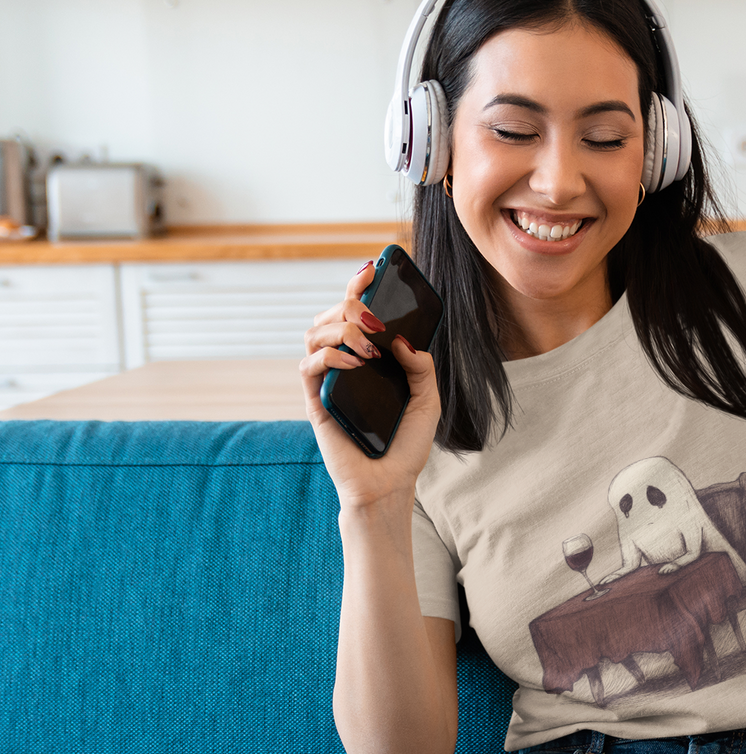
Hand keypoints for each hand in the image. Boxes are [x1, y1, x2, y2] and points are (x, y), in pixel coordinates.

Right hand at [300, 259, 442, 510]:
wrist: (390, 484)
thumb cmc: (406, 444)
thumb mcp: (428, 400)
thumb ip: (421, 366)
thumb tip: (401, 338)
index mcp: (369, 358)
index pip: (357, 312)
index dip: (358, 286)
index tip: (372, 268)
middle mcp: (345, 364)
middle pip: (331, 314)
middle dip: (351, 304)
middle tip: (374, 317)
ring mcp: (328, 381)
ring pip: (314, 333)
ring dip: (341, 329)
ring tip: (369, 347)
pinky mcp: (316, 401)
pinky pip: (309, 366)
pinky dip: (330, 356)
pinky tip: (355, 364)